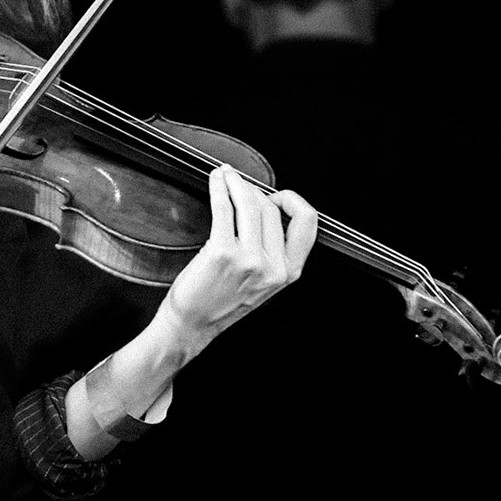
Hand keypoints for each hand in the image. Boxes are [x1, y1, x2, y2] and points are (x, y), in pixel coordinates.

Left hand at [163, 164, 318, 344]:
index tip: (277, 195)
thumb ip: (274, 250)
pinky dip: (219, 187)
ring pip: (249, 203)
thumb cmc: (222, 301)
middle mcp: (272, 267)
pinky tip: (216, 182)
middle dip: (253, 190)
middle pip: (271, 208)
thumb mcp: (263, 281)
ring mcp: (248, 260)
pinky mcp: (222, 252)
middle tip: (239, 186)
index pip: (307, 222)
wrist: (194, 323)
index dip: (293, 201)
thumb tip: (268, 207)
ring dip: (235, 182)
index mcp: (288, 272)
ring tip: (226, 177)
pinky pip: (224, 207)